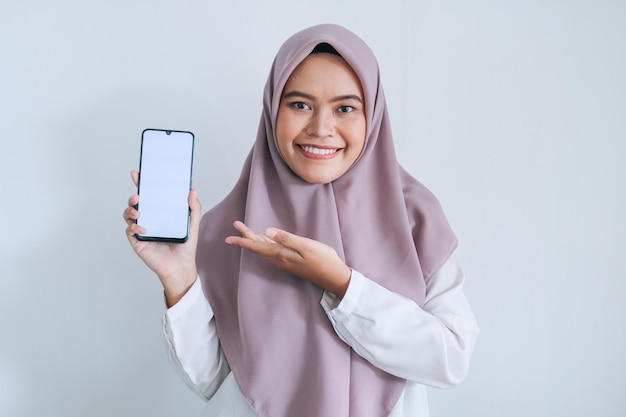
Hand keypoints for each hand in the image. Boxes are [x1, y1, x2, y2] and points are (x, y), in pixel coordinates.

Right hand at [123, 170, 200, 306]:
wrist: (181, 267)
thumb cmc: (186, 246)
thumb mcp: (192, 224)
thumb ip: (193, 208)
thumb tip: (192, 190)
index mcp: (160, 212)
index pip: (149, 195)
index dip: (141, 184)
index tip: (137, 174)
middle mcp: (149, 219)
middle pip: (135, 203)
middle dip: (133, 196)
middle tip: (138, 195)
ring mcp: (142, 229)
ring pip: (128, 215)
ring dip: (130, 210)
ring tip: (138, 211)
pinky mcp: (138, 242)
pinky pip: (130, 231)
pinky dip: (134, 227)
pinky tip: (142, 228)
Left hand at [225, 221, 350, 297]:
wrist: (334, 277)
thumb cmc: (323, 260)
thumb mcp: (306, 246)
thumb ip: (287, 239)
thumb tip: (267, 231)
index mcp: (281, 254)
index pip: (257, 246)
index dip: (242, 241)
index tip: (228, 238)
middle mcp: (280, 259)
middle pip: (258, 247)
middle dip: (246, 237)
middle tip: (236, 225)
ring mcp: (286, 261)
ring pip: (264, 249)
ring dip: (254, 240)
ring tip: (246, 231)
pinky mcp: (292, 261)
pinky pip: (272, 251)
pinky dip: (265, 244)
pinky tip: (266, 239)